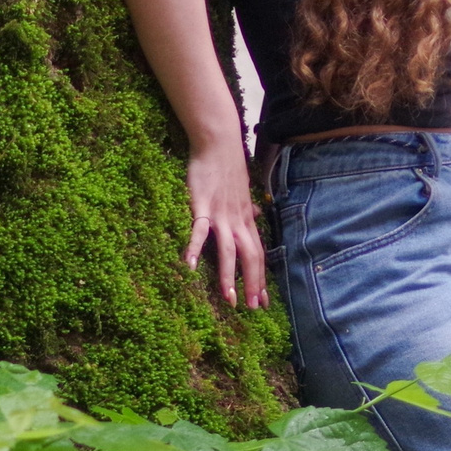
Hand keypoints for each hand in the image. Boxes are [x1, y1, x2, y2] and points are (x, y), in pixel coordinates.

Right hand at [186, 143, 268, 312]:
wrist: (219, 142)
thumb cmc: (227, 167)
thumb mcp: (242, 192)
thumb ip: (246, 209)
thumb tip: (254, 216)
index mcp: (246, 220)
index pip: (258, 254)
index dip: (261, 278)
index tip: (264, 300)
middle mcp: (238, 221)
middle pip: (250, 257)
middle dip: (252, 284)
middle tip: (252, 308)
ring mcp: (221, 215)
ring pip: (228, 250)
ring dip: (229, 275)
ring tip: (229, 298)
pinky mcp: (202, 207)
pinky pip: (198, 232)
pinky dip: (193, 249)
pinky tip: (187, 267)